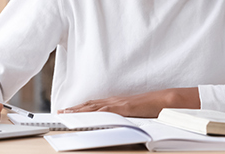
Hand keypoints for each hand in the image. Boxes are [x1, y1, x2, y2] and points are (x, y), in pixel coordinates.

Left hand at [60, 87, 198, 117]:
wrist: (164, 100)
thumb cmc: (151, 107)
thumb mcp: (133, 113)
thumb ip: (123, 116)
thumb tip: (115, 123)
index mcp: (116, 102)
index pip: (94, 104)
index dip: (80, 108)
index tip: (68, 111)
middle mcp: (114, 101)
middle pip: (90, 104)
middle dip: (74, 109)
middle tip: (60, 113)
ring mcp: (118, 103)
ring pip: (94, 106)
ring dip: (79, 110)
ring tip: (66, 114)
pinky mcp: (124, 107)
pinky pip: (106, 110)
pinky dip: (94, 112)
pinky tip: (86, 115)